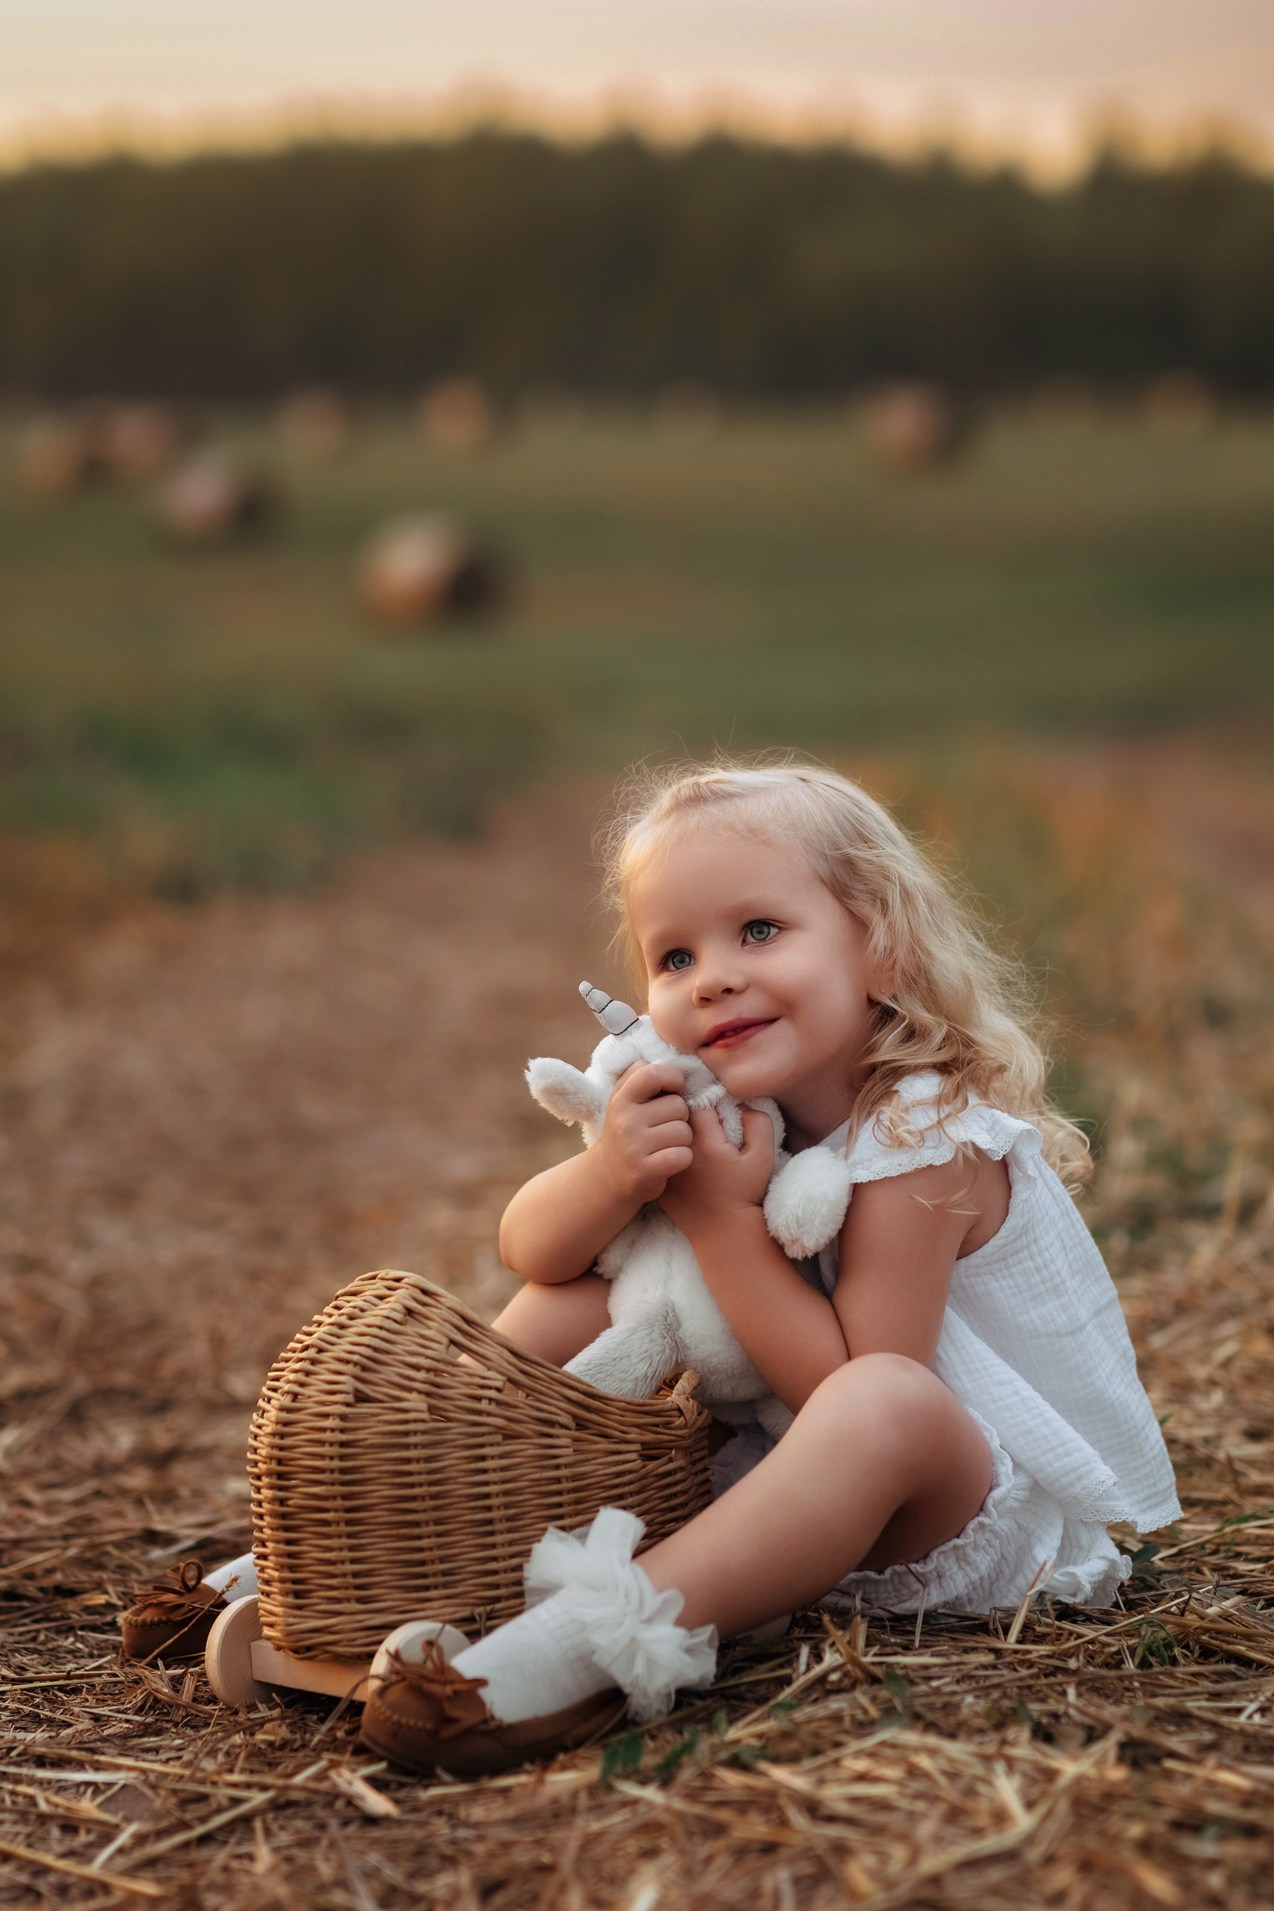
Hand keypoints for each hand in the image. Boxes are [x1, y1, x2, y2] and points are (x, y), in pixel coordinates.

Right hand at [594, 1061, 692, 1204]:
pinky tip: (669, 1161)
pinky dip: (682, 1159)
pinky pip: (683, 1155)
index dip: (673, 1078)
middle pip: (679, 1105)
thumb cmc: (627, 1133)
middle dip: (680, 1117)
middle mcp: (625, 1119)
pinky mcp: (645, 1170)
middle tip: (665, 1128)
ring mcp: (634, 1145)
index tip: (673, 1091)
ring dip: (682, 1140)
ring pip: (684, 1132)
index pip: (655, 1072)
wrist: (606, 1177)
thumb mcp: (624, 1101)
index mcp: (622, 1098)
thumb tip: (675, 1060)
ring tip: (665, 1145)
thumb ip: (643, 1078)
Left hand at [658, 1104, 775, 1241]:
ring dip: (678, 1134)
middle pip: (678, 1117)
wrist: (725, 1233)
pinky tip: (684, 1161)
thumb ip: (758, 1122)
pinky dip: (669, 1153)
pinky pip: (660, 1155)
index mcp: (705, 1142)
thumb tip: (741, 1104)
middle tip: (708, 1129)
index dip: (710, 1105)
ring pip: (667, 1136)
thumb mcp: (763, 1156)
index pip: (698, 1103)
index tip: (719, 1117)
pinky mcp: (660, 1180)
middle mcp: (680, 1152)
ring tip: (697, 1146)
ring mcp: (667, 1167)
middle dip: (690, 1116)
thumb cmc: (747, 1194)